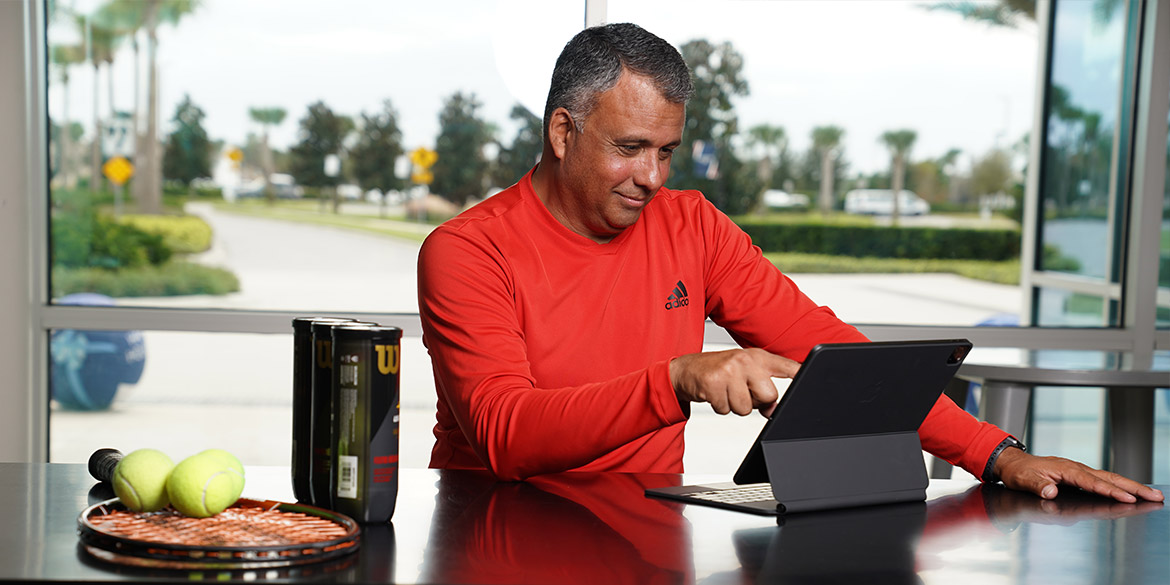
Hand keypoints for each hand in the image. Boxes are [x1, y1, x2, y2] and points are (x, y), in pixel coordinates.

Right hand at [669, 348, 799, 415]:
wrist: (686, 370)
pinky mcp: (713, 383)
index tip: (813, 378)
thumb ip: (763, 389)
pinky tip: (715, 393)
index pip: (787, 366)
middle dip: (756, 401)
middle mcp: (745, 360)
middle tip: (741, 390)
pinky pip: (726, 409)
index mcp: (758, 357)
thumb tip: (773, 410)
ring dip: (735, 405)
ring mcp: (729, 370)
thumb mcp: (744, 374)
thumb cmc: (719, 372)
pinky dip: (720, 407)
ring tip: (726, 391)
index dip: (801, 374)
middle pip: (769, 395)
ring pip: (746, 407)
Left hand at [994, 447, 1164, 503]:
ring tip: (1151, 494)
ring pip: (1110, 478)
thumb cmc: (1019, 472)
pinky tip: (1130, 492)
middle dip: (1133, 487)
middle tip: (1154, 496)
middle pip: (1109, 478)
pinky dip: (1119, 485)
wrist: (1013, 463)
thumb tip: (1050, 491)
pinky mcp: (1079, 476)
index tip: (1128, 498)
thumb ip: (1037, 486)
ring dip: (1131, 486)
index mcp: (1066, 470)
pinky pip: (1103, 480)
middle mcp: (1076, 469)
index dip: (1110, 491)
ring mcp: (1079, 471)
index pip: (1092, 483)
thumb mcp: (1023, 480)